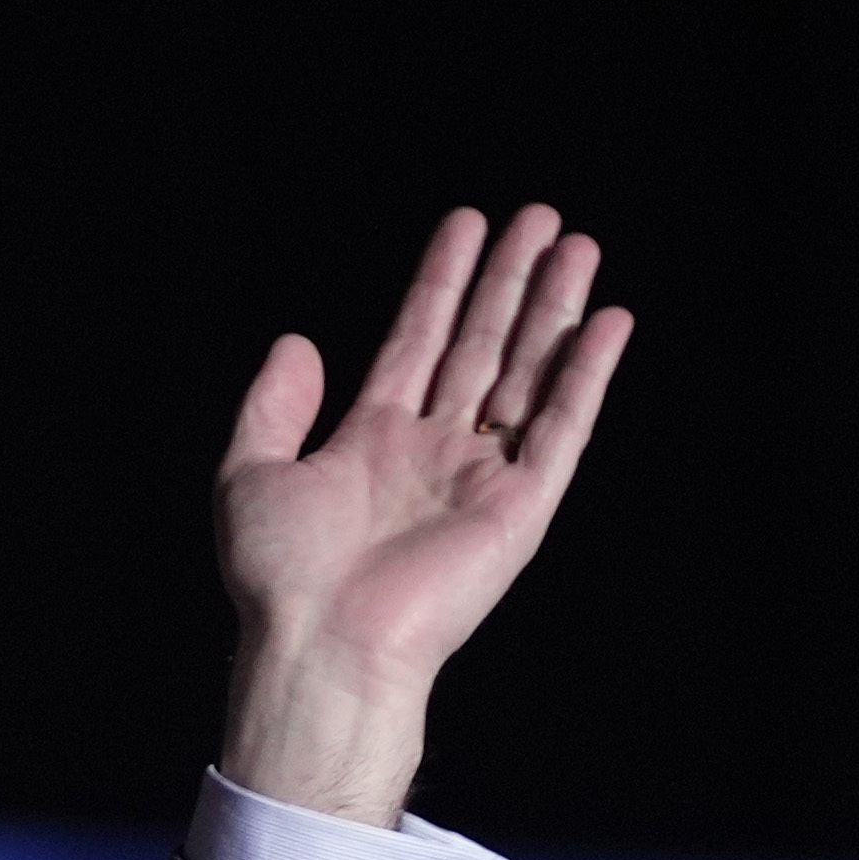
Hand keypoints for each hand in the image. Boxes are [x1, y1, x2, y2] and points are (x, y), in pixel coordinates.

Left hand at [214, 206, 633, 825]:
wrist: (323, 643)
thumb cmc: (280, 575)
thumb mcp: (250, 474)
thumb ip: (272, 407)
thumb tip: (296, 342)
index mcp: (373, 441)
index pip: (418, 339)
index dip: (442, 282)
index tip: (467, 224)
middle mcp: (433, 452)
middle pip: (482, 345)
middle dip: (510, 280)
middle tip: (539, 216)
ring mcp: (481, 476)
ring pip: (528, 372)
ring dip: (553, 309)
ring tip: (577, 244)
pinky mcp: (521, 507)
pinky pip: (563, 428)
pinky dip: (586, 375)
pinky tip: (608, 320)